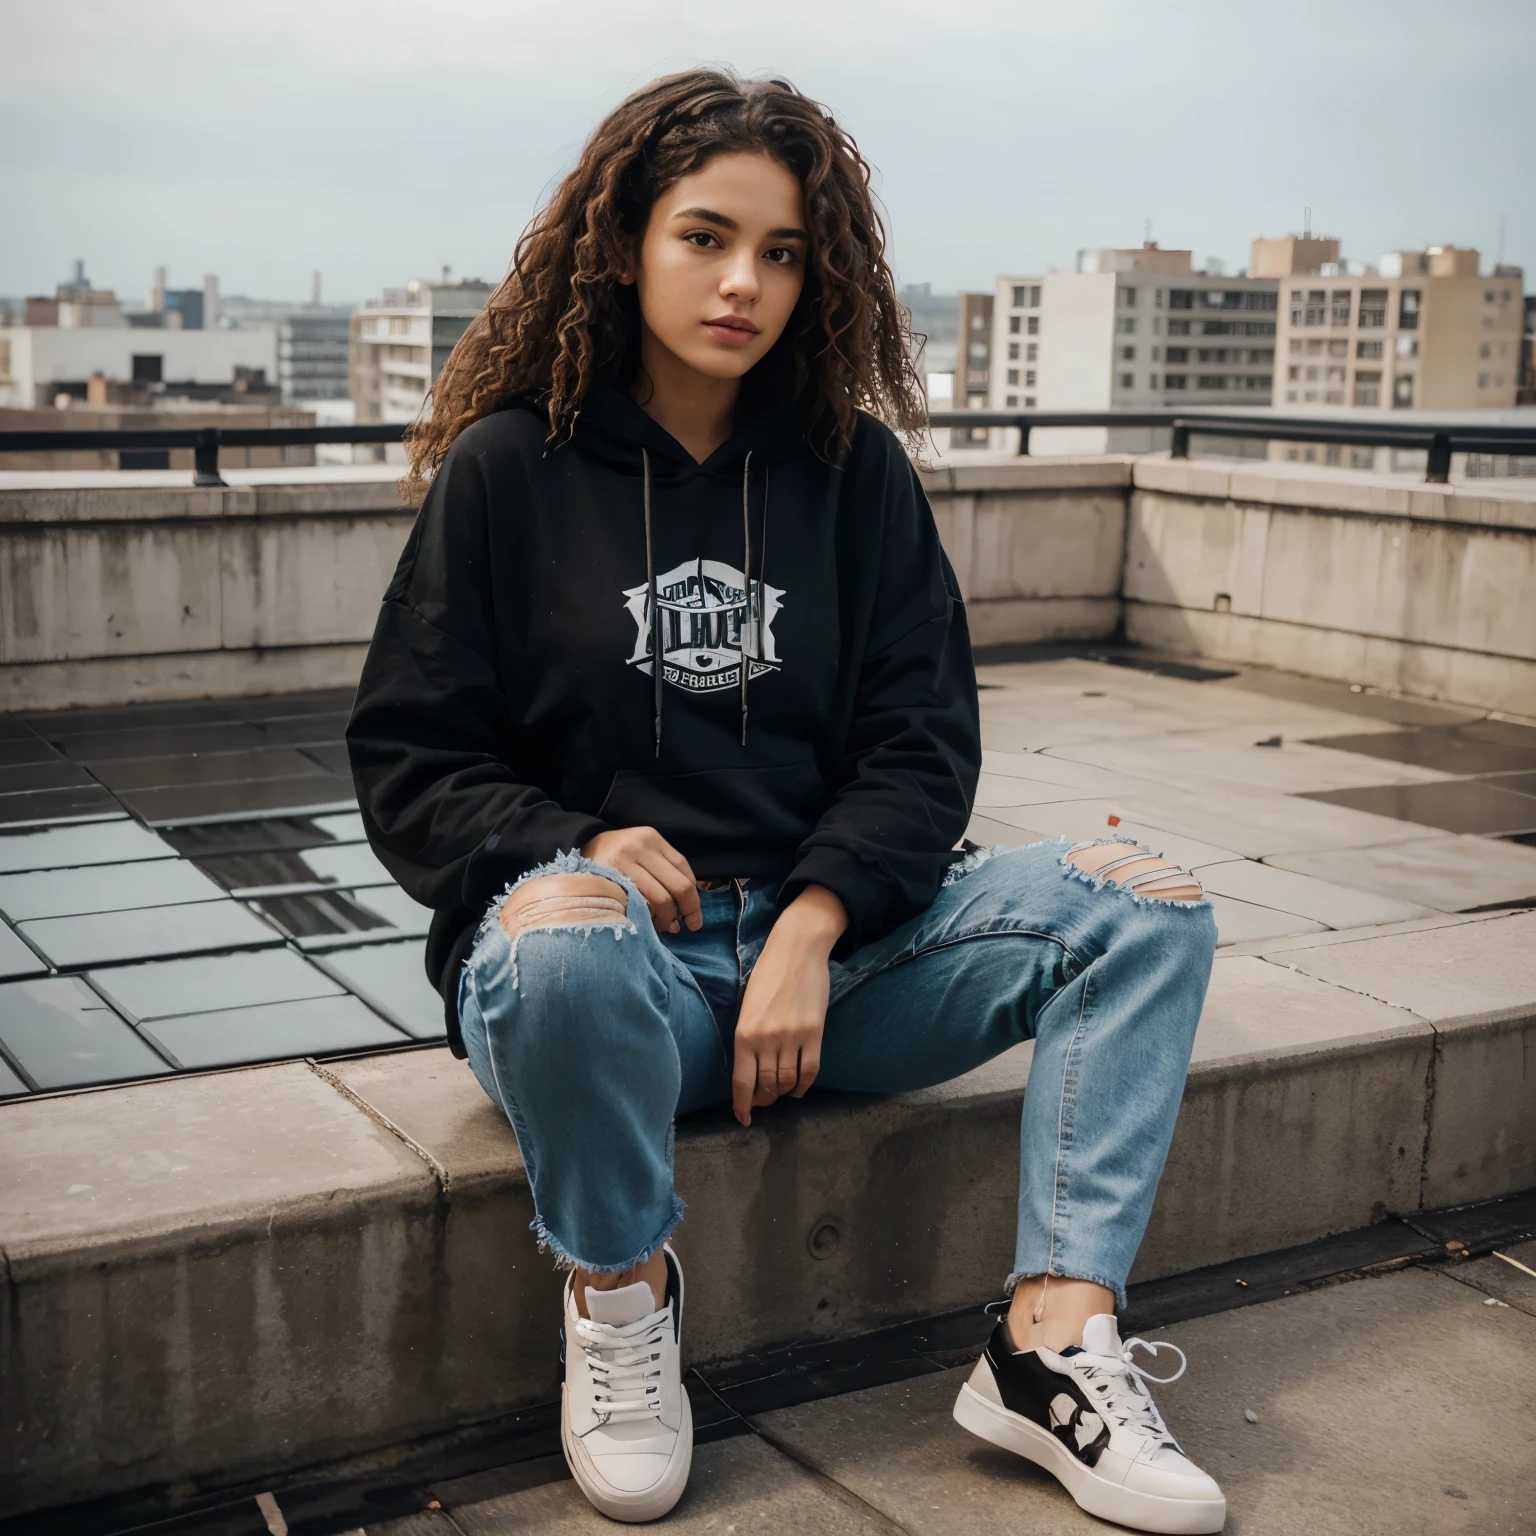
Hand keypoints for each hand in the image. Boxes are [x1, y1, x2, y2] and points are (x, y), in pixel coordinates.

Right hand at [581, 827, 702, 934]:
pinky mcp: (609, 879)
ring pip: (660, 898)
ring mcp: (623, 862)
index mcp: (652, 839)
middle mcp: (639, 846)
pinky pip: (638, 905)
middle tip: (682, 927)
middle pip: (678, 886)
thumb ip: (664, 871)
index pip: (684, 871)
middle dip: (685, 911)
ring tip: (662, 927)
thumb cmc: (615, 857)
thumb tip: (687, 908)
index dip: (694, 899)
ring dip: (666, 919)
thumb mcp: (641, 852)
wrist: (576, 850)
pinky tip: (645, 922)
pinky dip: (647, 918)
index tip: (694, 919)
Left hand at [732, 885, 846, 1125]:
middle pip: (766, 1085)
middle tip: (763, 1103)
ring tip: (780, 1094)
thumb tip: (750, 1069)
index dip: (742, 1105)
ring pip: (787, 1081)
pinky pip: (810, 1070)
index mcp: (743, 1033)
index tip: (743, 1117)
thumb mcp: (746, 1006)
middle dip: (764, 1100)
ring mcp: (792, 1037)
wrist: (797, 949)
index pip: (742, 1082)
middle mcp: (766, 1039)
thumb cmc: (767, 974)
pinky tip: (799, 1089)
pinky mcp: (814, 1032)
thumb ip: (747, 1038)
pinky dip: (804, 1085)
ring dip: (783, 1093)